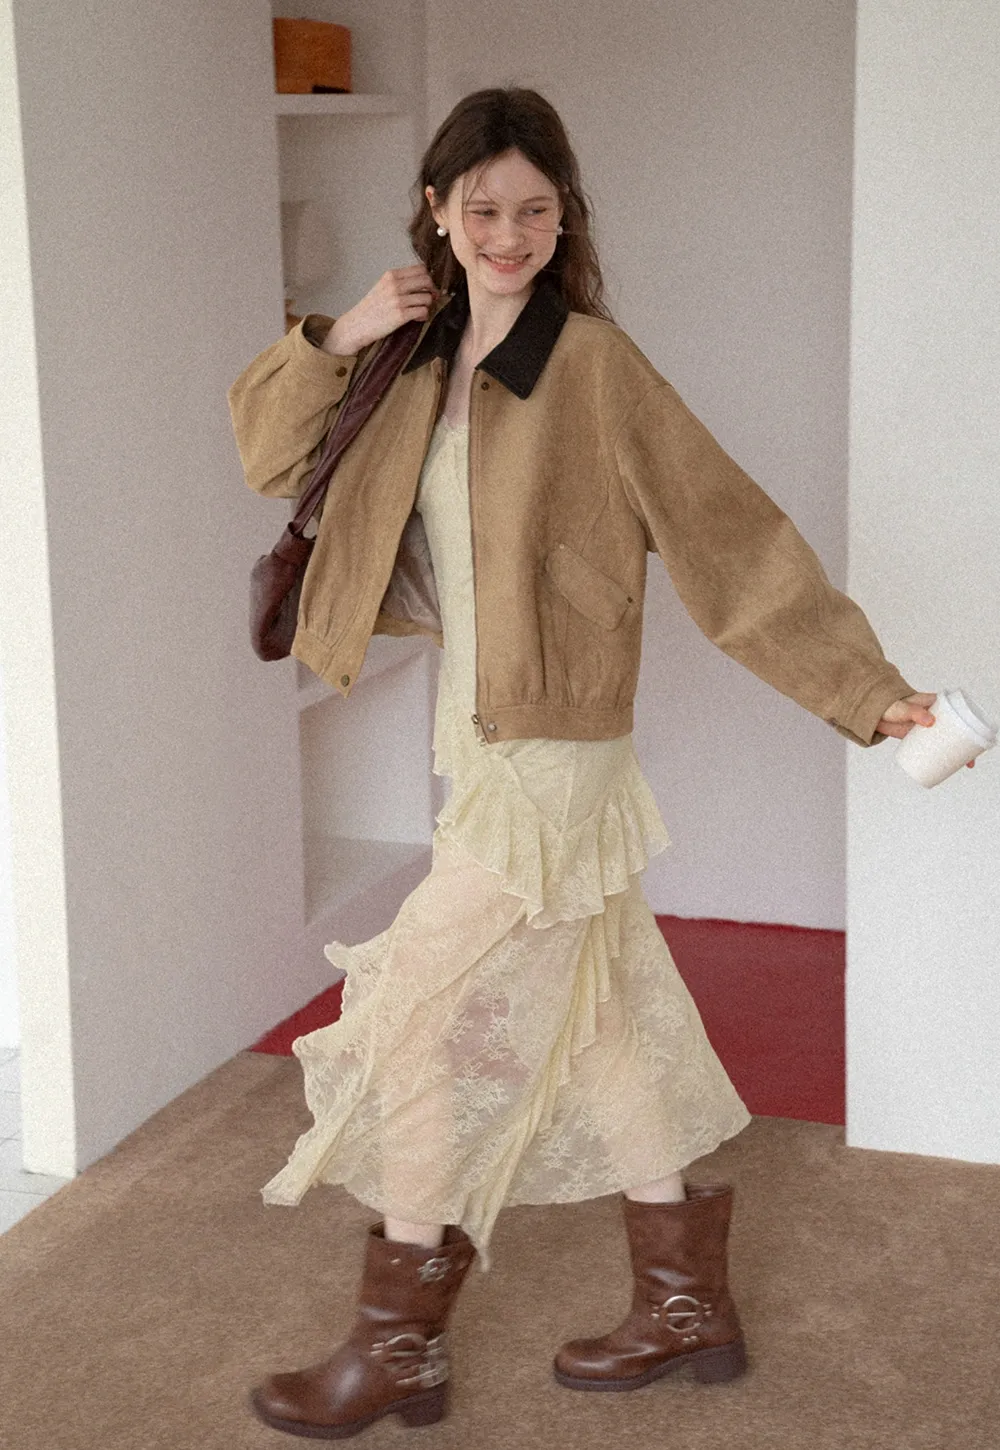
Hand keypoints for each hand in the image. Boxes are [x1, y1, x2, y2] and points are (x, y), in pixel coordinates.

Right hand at [322, 265, 439, 354]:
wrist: (357, 325)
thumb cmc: (370, 309)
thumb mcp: (382, 287)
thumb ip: (399, 282)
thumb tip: (423, 282)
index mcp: (391, 275)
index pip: (420, 268)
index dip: (427, 278)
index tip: (427, 287)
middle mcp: (395, 285)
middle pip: (427, 280)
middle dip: (432, 290)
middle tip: (430, 298)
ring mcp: (398, 300)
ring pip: (427, 297)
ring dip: (428, 305)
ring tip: (420, 311)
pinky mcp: (401, 315)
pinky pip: (423, 311)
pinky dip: (424, 316)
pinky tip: (417, 318)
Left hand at [877, 692, 975, 766]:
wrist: (875, 714)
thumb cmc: (891, 706)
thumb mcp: (904, 708)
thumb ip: (915, 712)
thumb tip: (930, 721)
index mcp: (937, 703)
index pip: (959, 712)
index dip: (969, 724)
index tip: (974, 735)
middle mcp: (936, 714)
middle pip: (957, 729)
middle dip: (967, 743)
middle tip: (970, 760)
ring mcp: (929, 726)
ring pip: (947, 739)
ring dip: (956, 751)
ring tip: (963, 765)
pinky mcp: (920, 736)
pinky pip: (935, 746)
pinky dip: (942, 754)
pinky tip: (948, 765)